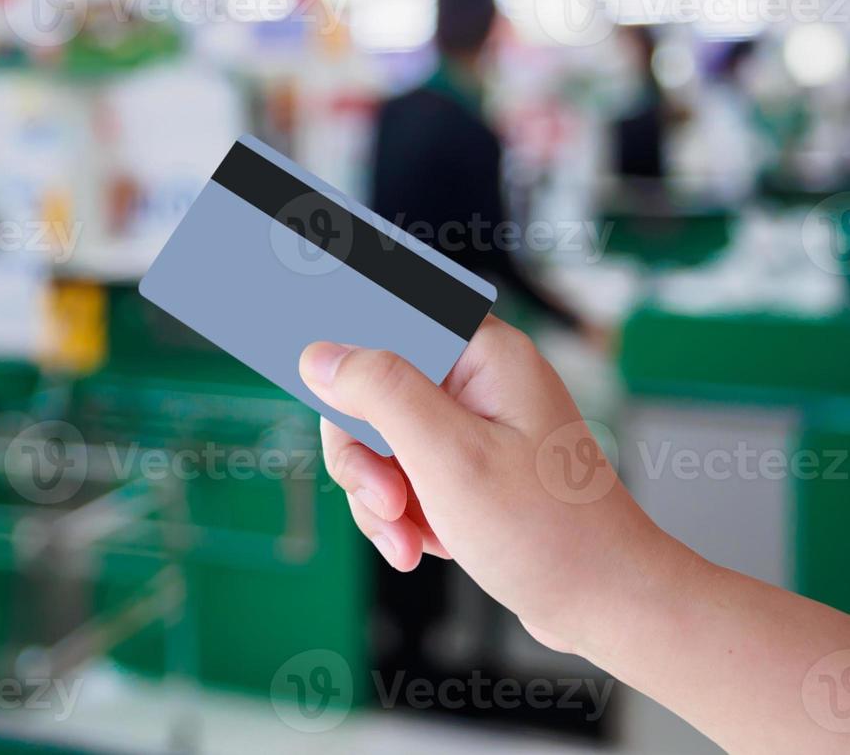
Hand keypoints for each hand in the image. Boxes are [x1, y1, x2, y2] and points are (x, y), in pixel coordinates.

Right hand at [300, 316, 676, 651]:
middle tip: (386, 501)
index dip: (349, 359)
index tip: (327, 397)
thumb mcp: (449, 458)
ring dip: (379, 497)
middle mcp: (478, 380)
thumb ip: (380, 394)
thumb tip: (321, 356)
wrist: (605, 605)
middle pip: (371, 391)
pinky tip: (424, 544)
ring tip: (408, 539)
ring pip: (379, 440)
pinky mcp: (467, 467)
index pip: (388, 322)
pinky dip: (401, 515)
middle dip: (365, 456)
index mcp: (484, 354)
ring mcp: (472, 426)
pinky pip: (402, 475)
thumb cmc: (551, 534)